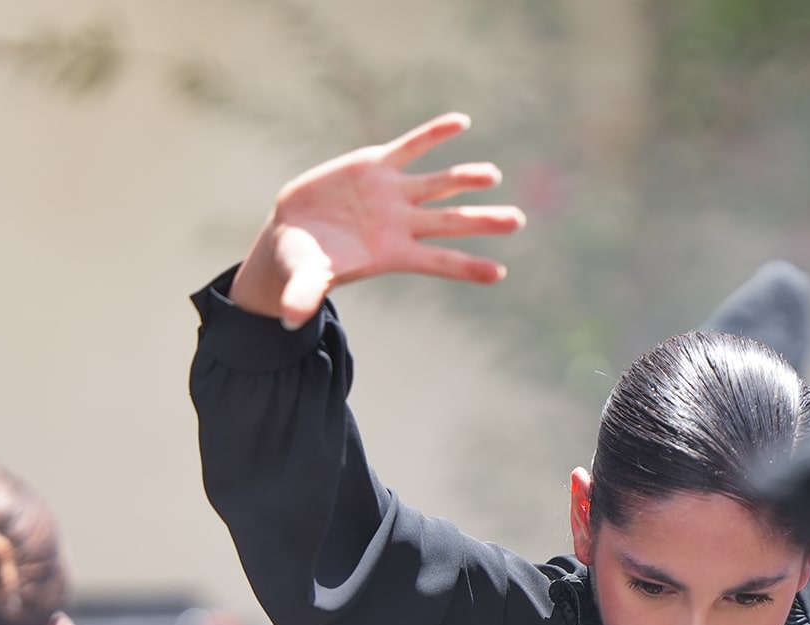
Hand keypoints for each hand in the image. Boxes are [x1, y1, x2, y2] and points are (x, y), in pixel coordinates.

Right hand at [230, 113, 525, 328]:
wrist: (293, 229)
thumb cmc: (303, 261)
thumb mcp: (304, 276)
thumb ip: (305, 294)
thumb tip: (291, 318)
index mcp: (393, 253)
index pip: (439, 262)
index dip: (466, 267)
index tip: (499, 274)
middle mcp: (402, 222)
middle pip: (451, 222)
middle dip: (484, 221)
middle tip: (518, 221)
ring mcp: (393, 192)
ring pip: (438, 183)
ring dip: (466, 177)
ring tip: (492, 174)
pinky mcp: (377, 164)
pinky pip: (411, 145)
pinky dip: (434, 134)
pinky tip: (461, 122)